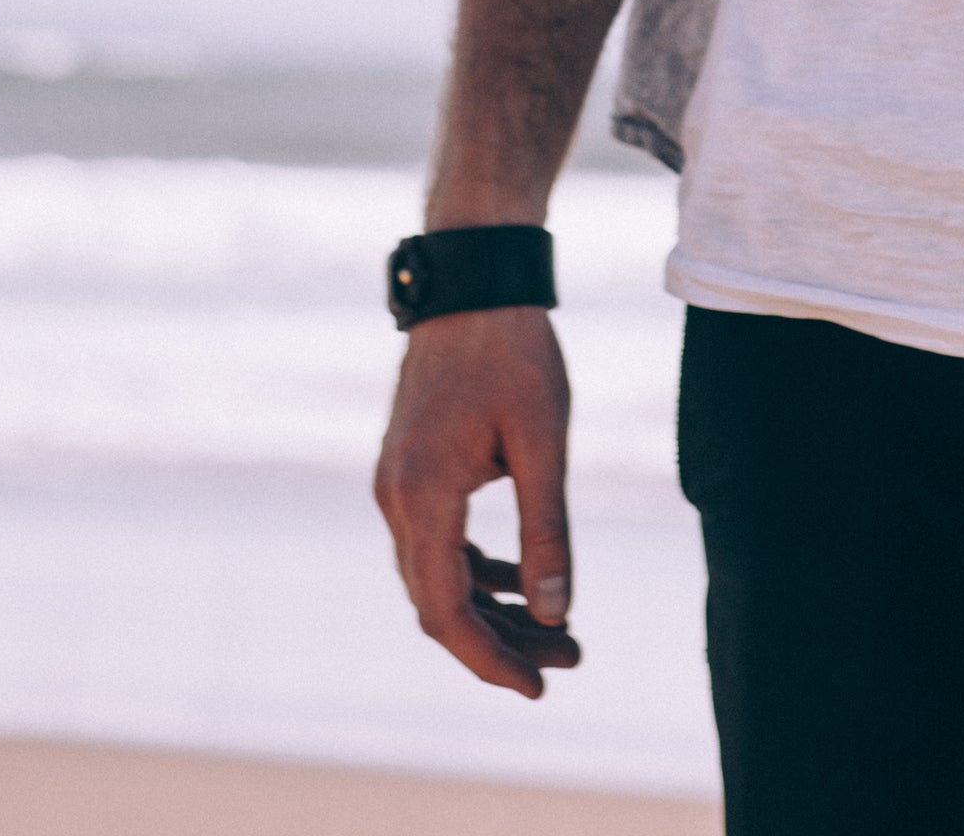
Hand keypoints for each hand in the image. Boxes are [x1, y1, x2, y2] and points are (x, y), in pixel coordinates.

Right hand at [374, 305, 581, 695]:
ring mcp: (396, 483)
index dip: (491, 659)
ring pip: (437, 575)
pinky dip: (477, 570)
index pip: (447, 611)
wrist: (473, 277)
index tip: (540, 685)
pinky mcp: (409, 468)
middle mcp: (395, 497)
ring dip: (492, 608)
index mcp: (422, 495)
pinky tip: (524, 579)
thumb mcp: (543, 440)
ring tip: (559, 630)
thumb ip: (546, 530)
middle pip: (439, 602)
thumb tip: (555, 612)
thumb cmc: (514, 349)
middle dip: (502, 640)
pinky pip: (437, 542)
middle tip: (568, 658)